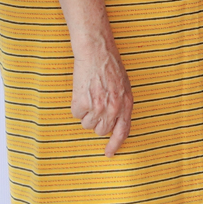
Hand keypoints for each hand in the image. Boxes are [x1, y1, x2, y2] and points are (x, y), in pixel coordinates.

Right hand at [70, 34, 133, 155]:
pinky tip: (81, 90)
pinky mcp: (83, 102)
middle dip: (97, 121)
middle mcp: (113, 108)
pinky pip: (76, 114)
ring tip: (89, 93)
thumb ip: (122, 105)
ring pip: (87, 124)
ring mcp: (98, 106)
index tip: (108, 153)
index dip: (115, 145)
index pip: (122, 132)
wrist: (96, 50)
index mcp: (126, 103)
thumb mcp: (124, 85)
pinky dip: (76, 105)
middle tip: (95, 105)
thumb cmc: (109, 64)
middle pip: (101, 130)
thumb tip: (117, 123)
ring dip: (86, 113)